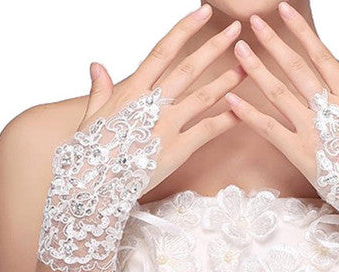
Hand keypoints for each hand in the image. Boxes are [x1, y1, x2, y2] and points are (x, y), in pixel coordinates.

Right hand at [82, 4, 244, 192]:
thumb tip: (97, 66)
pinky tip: (244, 109)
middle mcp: (152, 104)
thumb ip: (100, 90)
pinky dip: (227, 118)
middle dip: (215, 46)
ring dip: (229, 80)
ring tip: (248, 66)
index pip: (163, 51)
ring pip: (204, 96)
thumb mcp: (91, 117)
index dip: (185, 29)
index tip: (203, 11)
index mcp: (132, 91)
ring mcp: (167, 126)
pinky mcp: (178, 149)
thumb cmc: (90, 153)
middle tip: (236, 30)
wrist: (92, 186)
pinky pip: (208, 130)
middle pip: (189, 68)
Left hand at [224, 2, 338, 271]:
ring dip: (256, 70)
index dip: (301, 32)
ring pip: (278, 93)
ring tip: (238, 50)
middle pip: (295, 68)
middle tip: (253, 22)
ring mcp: (312, 130)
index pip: (321, 56)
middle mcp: (329, 109)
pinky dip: (248, 113)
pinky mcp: (298, 153)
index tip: (285, 11)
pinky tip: (231, 98)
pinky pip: (269, 128)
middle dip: (273, 43)